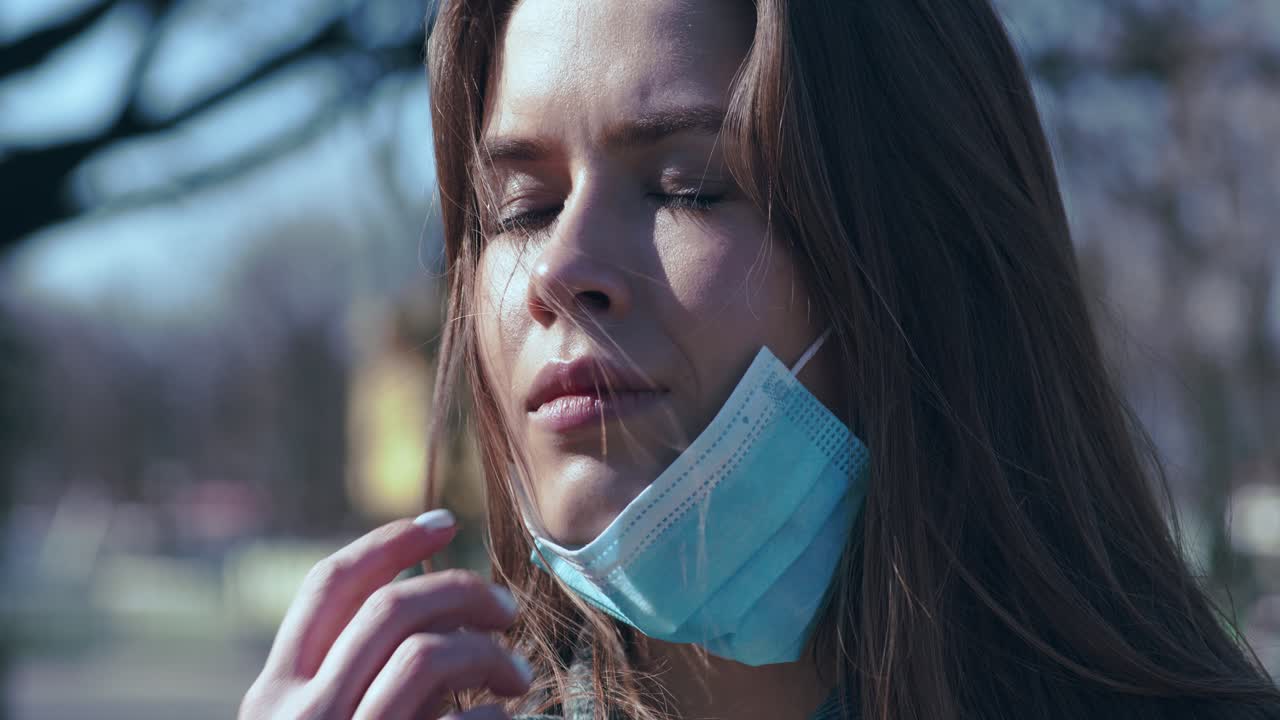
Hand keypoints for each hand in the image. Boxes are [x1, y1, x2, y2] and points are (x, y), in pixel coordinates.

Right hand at [238, 510, 531, 719]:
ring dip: (488, 654)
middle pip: (389, 607)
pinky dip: (493, 716)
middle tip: (507, 608)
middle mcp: (297, 717)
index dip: (390, 541)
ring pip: (427, 655)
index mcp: (273, 694)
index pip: (328, 586)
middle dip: (460, 591)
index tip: (446, 520)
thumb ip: (364, 675)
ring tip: (517, 677)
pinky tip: (503, 719)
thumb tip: (445, 613)